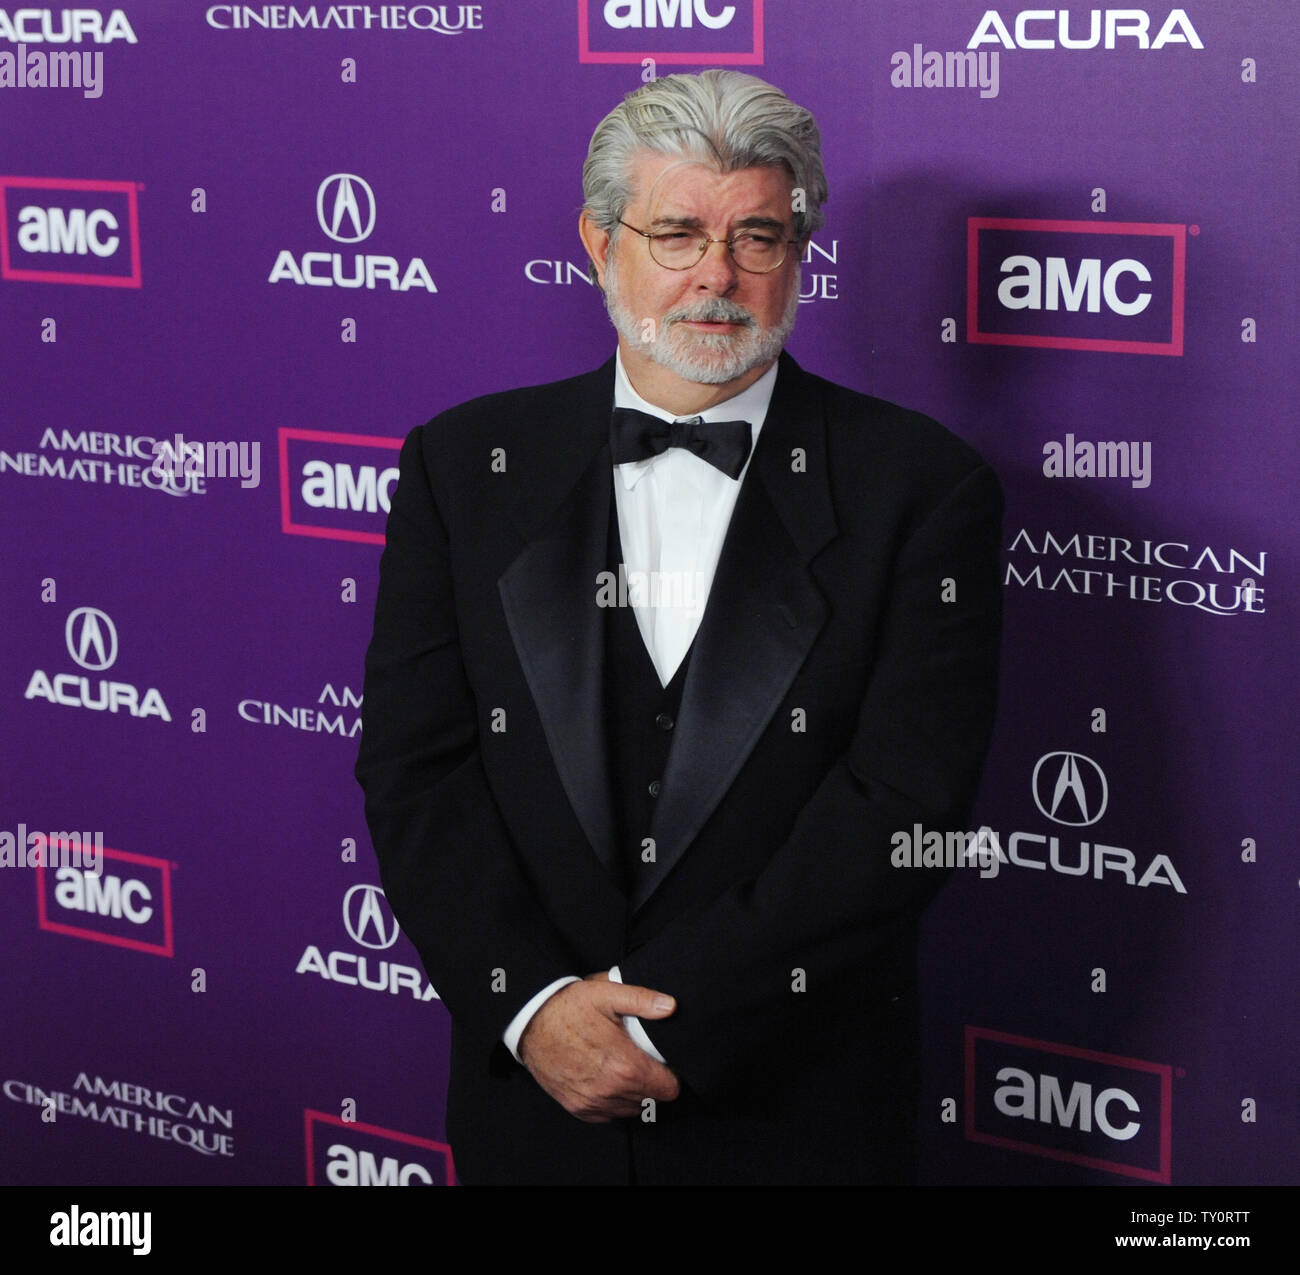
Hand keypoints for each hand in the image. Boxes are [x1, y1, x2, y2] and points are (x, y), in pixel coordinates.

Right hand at [518, 974, 679, 1121]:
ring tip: (624, 1066)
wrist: (529, 1023)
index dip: (671, 1074)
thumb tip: (671, 1006)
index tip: (663, 1061)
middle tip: (642, 1058)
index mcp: (625, 1066)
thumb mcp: (607, 993)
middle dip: (652, 1081)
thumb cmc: (568, 1007)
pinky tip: (606, 1077)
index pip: (669, 1089)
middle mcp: (610, 1091)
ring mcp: (592, 1102)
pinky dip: (613, 1101)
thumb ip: (643, 1000)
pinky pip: (608, 1114)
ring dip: (634, 1093)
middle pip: (652, 1100)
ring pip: (631, 1109)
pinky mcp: (578, 1107)